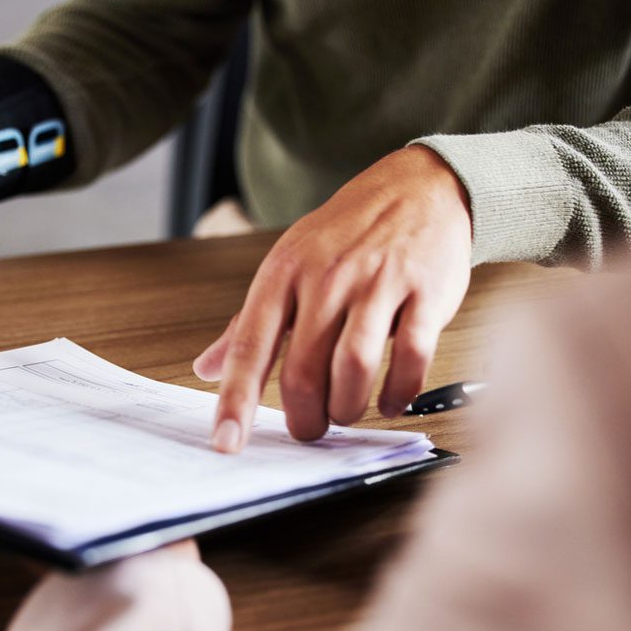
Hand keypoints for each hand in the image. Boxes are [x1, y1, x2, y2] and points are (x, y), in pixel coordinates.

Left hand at [193, 145, 472, 451]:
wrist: (418, 187)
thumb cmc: (346, 234)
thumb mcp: (287, 266)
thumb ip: (248, 324)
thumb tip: (205, 369)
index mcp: (283, 273)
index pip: (250, 346)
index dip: (236, 401)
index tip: (226, 443)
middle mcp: (326, 277)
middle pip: (304, 370)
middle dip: (305, 417)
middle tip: (310, 428)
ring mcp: (377, 283)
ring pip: (355, 367)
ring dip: (348, 407)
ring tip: (346, 412)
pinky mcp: (425, 292)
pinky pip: (412, 357)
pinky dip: (400, 391)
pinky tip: (391, 400)